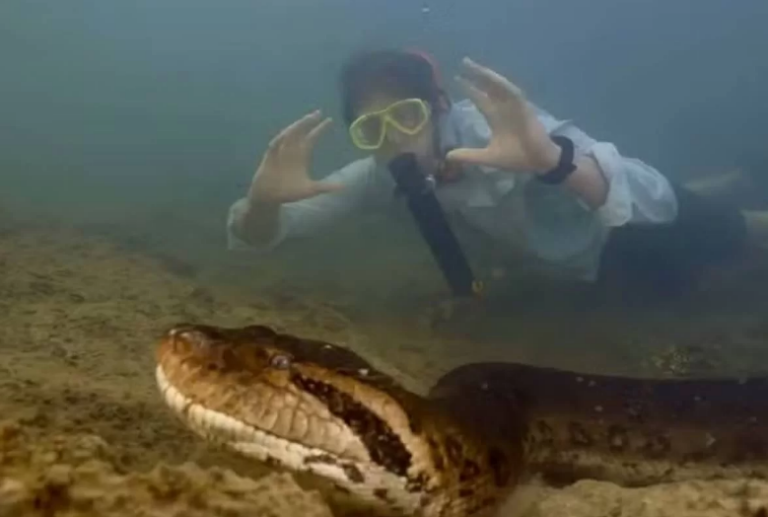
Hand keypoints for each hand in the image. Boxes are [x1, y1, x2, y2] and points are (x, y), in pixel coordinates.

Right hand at [248, 110, 343, 204]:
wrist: (270, 198)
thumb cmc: (289, 192)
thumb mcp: (310, 190)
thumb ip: (325, 186)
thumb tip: (343, 187)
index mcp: (302, 156)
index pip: (311, 138)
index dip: (319, 129)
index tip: (329, 120)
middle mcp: (291, 151)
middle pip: (300, 133)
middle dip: (308, 122)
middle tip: (318, 112)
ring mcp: (280, 153)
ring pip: (288, 136)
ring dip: (296, 128)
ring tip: (305, 121)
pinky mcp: (269, 159)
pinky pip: (274, 147)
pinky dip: (278, 141)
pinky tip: (285, 136)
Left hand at [446, 57, 560, 173]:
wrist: (538, 162)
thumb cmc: (516, 158)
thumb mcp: (488, 157)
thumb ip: (469, 155)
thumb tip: (447, 156)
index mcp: (495, 118)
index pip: (480, 99)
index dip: (470, 89)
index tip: (457, 79)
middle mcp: (504, 109)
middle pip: (489, 88)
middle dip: (477, 75)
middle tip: (464, 62)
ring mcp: (515, 107)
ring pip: (500, 87)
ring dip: (490, 76)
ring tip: (476, 67)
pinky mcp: (525, 109)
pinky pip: (515, 94)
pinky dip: (506, 87)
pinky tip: (495, 80)